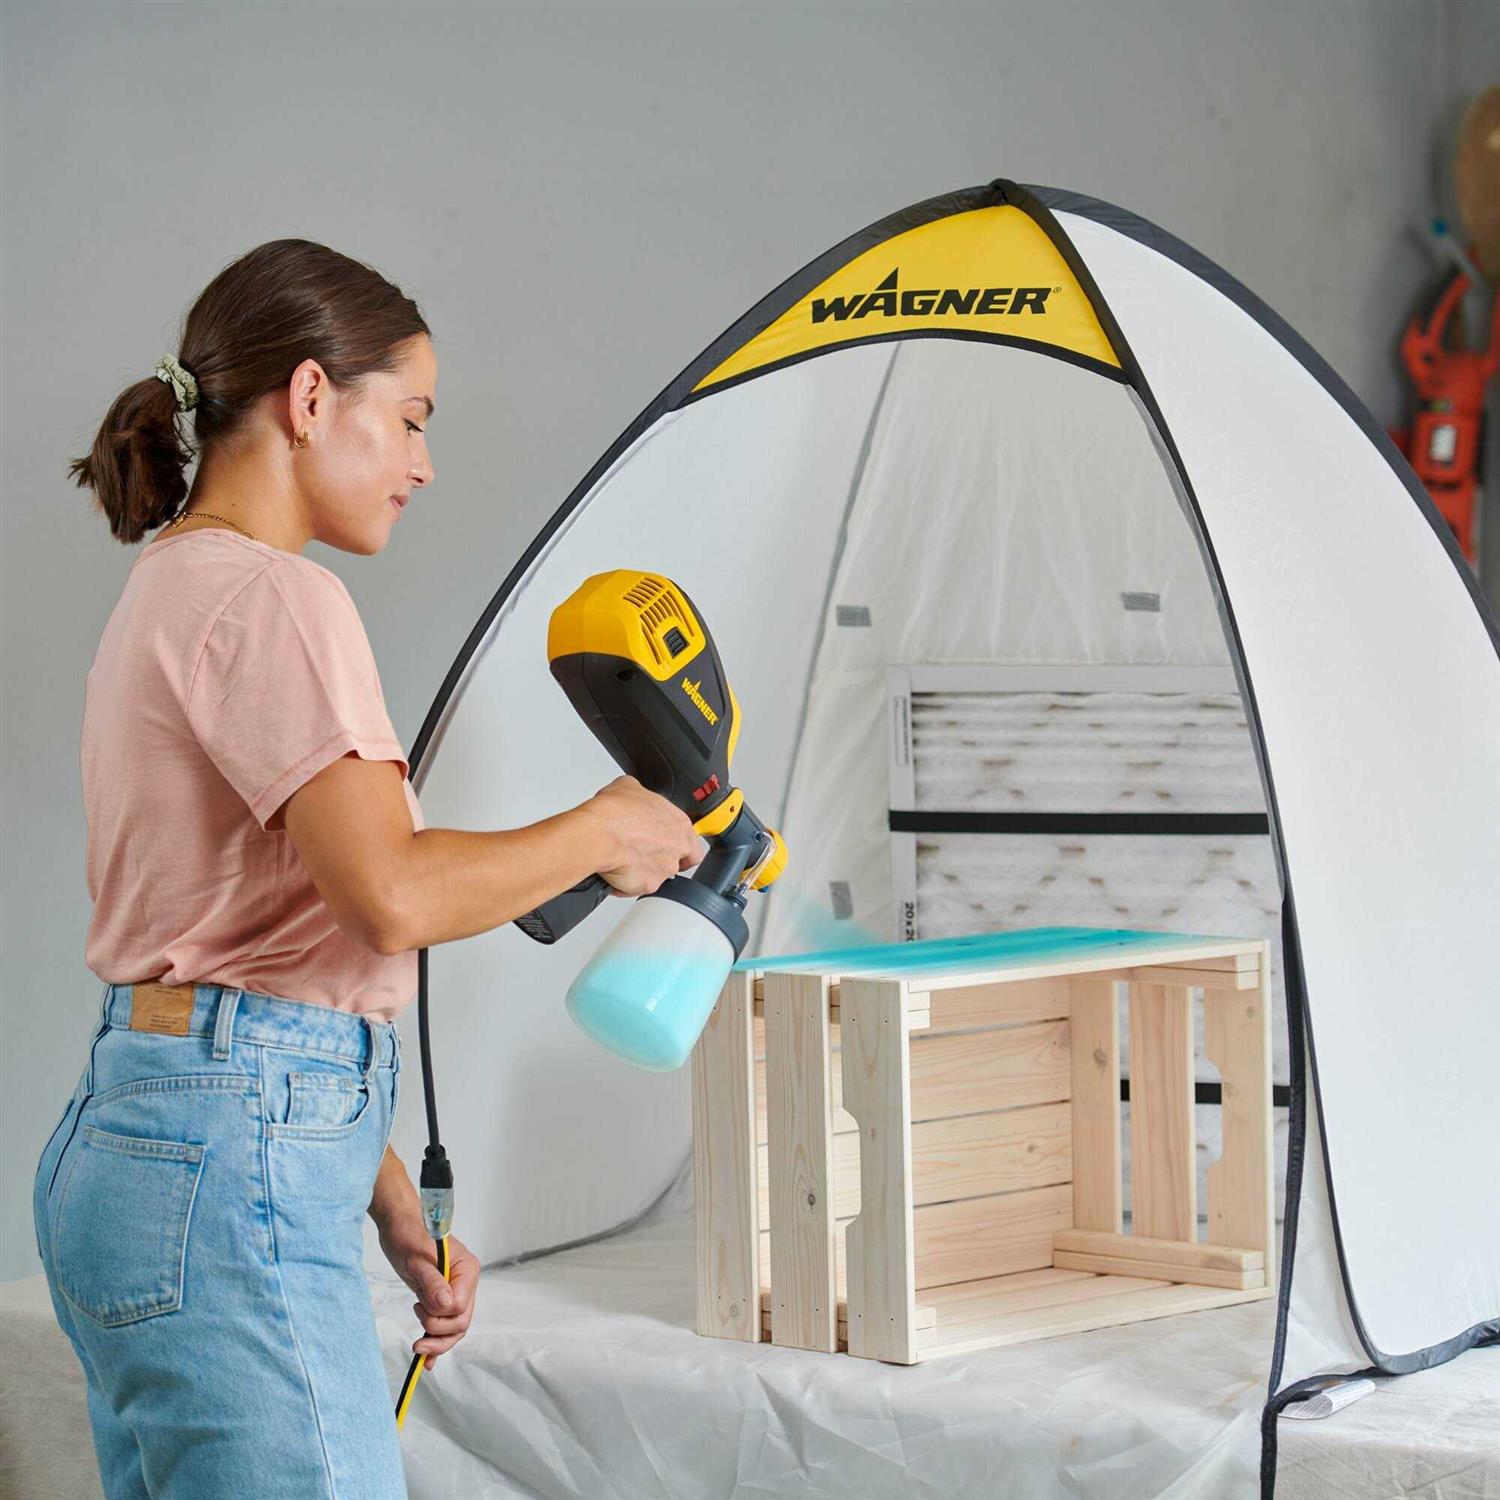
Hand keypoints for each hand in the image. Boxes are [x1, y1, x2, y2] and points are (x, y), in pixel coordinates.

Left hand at [378, 1220, 479, 1370]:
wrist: (398, 1226)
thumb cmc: (408, 1234)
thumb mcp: (417, 1258)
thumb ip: (432, 1281)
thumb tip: (445, 1304)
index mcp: (466, 1270)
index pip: (461, 1306)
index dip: (440, 1315)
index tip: (420, 1306)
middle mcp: (465, 1283)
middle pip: (461, 1322)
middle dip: (438, 1331)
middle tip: (416, 1322)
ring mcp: (455, 1292)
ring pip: (454, 1329)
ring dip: (436, 1340)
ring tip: (417, 1343)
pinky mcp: (440, 1299)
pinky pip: (444, 1326)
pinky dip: (436, 1342)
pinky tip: (427, 1359)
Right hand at [588, 775, 701, 895]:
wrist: (601, 833)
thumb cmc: (615, 812)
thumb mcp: (629, 787)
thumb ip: (641, 797)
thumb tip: (632, 797)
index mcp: (679, 824)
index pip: (693, 844)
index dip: (681, 848)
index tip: (668, 846)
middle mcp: (677, 848)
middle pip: (678, 863)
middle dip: (661, 862)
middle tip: (642, 855)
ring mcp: (664, 869)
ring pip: (657, 876)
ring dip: (642, 871)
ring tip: (622, 860)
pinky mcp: (648, 885)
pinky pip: (635, 888)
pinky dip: (624, 883)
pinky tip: (613, 870)